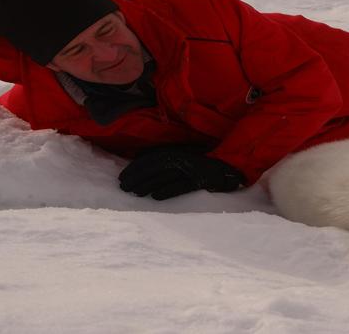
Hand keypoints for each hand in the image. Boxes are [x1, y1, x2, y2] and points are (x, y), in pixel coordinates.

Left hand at [118, 145, 244, 199]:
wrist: (226, 168)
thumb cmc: (200, 164)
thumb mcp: (182, 156)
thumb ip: (166, 157)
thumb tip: (141, 159)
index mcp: (176, 152)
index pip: (151, 158)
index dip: (135, 168)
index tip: (123, 177)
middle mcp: (181, 159)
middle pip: (154, 168)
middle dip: (137, 177)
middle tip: (124, 187)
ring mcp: (190, 170)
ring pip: (164, 176)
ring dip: (147, 185)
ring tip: (135, 193)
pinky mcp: (199, 181)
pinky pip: (180, 186)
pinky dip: (167, 190)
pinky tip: (155, 197)